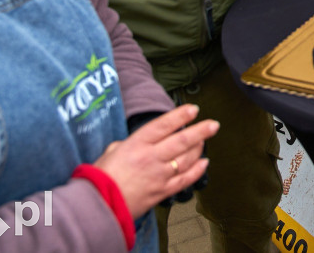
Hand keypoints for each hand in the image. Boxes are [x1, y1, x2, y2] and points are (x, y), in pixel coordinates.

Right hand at [93, 105, 218, 219]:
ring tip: (206, 141)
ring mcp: (159, 175)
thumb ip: (127, 144)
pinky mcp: (162, 192)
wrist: (99, 205)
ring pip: (186, 159)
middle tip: (214, 124)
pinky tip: (204, 163)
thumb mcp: (111, 152)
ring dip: (199, 149)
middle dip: (201, 131)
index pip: (164, 125)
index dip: (181, 116)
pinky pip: (185, 180)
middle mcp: (151, 158)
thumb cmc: (101, 177)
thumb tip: (132, 143)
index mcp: (137, 144)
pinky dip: (197, 171)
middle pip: (181, 141)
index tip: (194, 109)